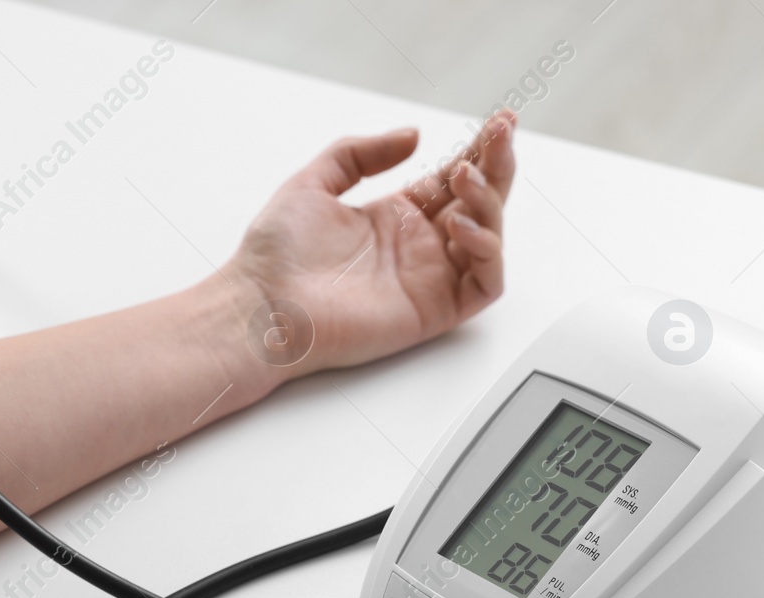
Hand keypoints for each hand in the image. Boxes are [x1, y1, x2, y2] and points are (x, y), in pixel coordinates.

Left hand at [226, 112, 516, 376]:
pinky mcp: (433, 310)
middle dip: (497, 164)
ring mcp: (428, 278)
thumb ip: (360, 153)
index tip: (497, 121)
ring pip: (490, 237)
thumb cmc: (275, 255)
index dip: (479, 150)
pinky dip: (487, 250)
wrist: (261, 305)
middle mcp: (416, 246)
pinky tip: (459, 225)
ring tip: (462, 178)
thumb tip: (412, 135)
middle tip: (502, 133)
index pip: (453, 180)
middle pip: (480, 201)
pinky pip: (485, 283)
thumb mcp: (312, 182)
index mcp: (393, 217)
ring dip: (489, 201)